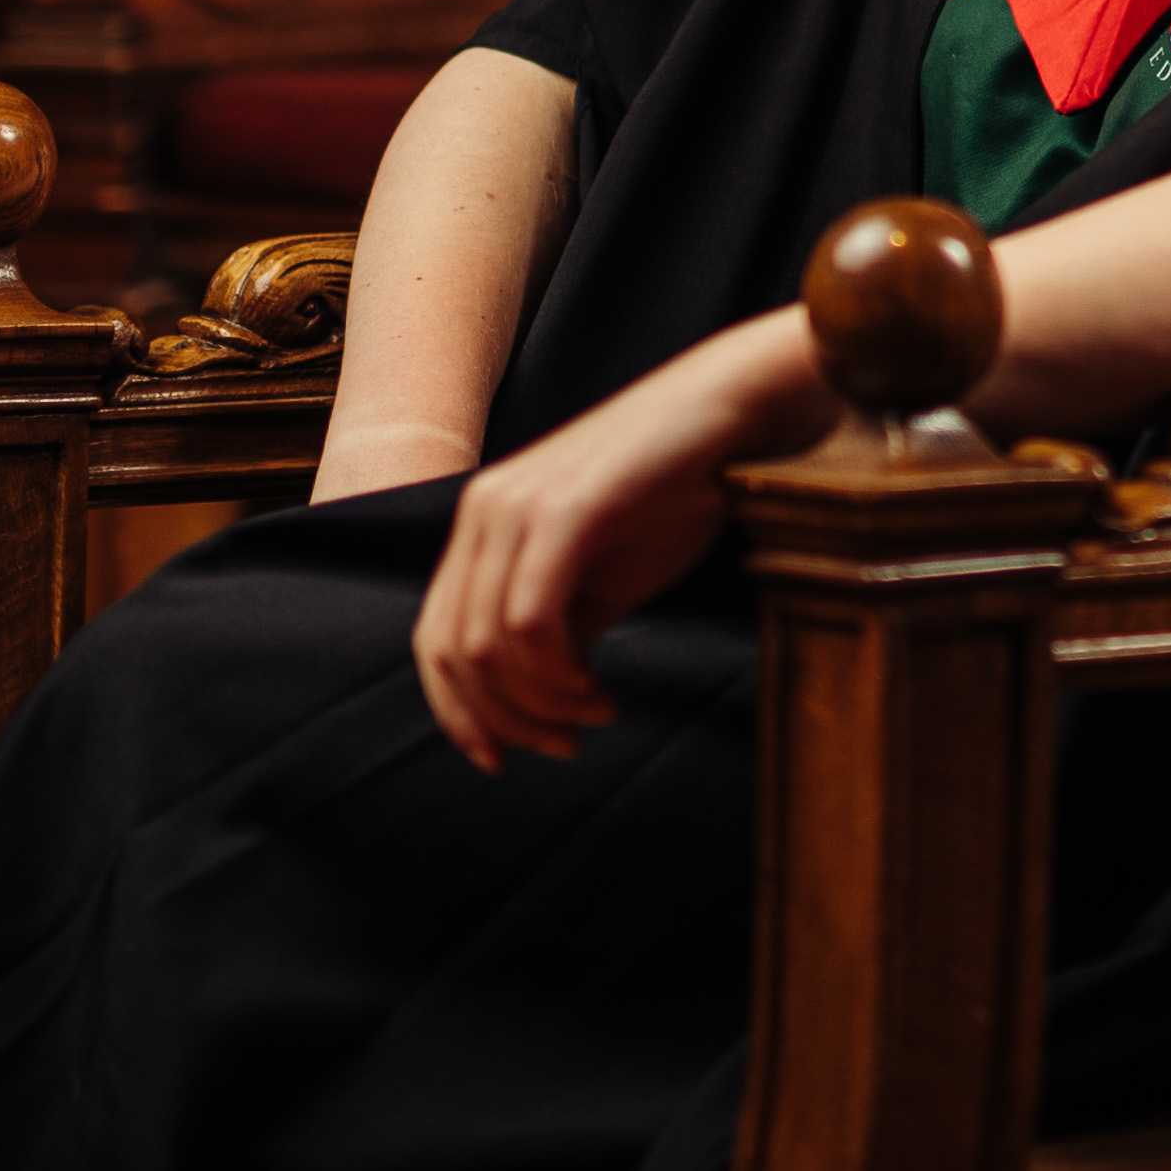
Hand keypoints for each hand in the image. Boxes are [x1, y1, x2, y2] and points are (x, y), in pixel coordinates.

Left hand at [411, 311, 825, 767]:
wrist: (735, 411)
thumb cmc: (679, 488)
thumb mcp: (607, 574)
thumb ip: (563, 627)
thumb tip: (544, 695)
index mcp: (484, 523)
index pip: (435, 640)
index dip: (460, 714)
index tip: (505, 759)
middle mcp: (483, 511)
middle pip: (452, 654)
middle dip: (504, 720)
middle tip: (565, 745)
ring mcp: (516, 506)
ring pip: (486, 648)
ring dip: (541, 704)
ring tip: (596, 713)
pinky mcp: (562, 512)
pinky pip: (529, 622)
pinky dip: (558, 676)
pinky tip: (600, 689)